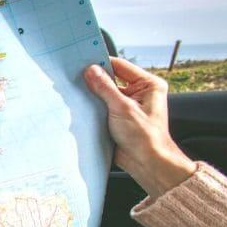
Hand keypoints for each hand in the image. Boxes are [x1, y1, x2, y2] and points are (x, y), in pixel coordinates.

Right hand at [84, 57, 195, 197]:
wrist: (146, 163)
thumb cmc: (145, 137)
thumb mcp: (123, 108)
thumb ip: (105, 88)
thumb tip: (91, 70)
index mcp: (148, 85)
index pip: (121, 66)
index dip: (102, 64)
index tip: (84, 62)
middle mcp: (139, 92)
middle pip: (112, 79)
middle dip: (95, 80)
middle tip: (77, 78)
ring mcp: (128, 105)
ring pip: (105, 93)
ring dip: (93, 95)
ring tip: (78, 93)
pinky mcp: (118, 117)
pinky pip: (102, 106)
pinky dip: (92, 107)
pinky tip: (82, 106)